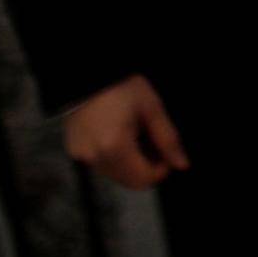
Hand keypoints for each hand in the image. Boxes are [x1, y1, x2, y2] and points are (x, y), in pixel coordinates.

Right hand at [64, 74, 189, 190]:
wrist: (91, 75)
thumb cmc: (122, 87)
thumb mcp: (152, 108)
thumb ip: (168, 139)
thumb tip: (182, 164)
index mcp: (115, 147)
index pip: (143, 179)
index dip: (161, 170)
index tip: (166, 153)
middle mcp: (95, 157)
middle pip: (129, 181)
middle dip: (146, 167)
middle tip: (152, 141)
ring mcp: (83, 157)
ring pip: (115, 175)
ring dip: (130, 163)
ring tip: (135, 135)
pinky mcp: (75, 153)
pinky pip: (101, 165)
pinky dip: (114, 158)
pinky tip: (119, 135)